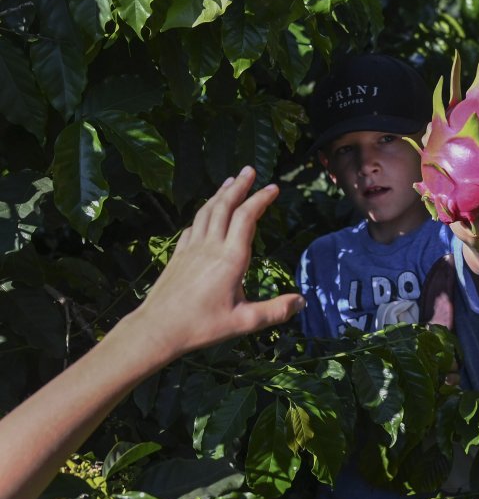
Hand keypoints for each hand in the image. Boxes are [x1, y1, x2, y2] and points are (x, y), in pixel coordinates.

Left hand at [119, 166, 304, 359]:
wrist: (157, 329)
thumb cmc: (201, 326)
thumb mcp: (244, 322)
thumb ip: (275, 311)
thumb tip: (302, 301)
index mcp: (231, 258)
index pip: (247, 217)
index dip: (261, 199)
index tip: (273, 187)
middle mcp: (211, 246)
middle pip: (225, 206)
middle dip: (240, 186)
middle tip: (250, 169)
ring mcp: (191, 248)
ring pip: (207, 212)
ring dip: (220, 193)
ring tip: (230, 180)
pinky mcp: (178, 255)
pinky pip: (192, 226)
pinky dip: (203, 213)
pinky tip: (206, 214)